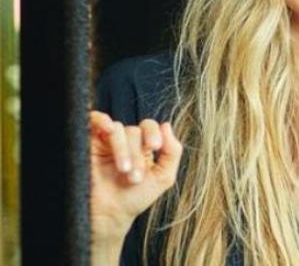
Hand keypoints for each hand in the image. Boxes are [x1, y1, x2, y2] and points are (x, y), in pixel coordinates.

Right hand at [89, 110, 182, 242]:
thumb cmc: (134, 199)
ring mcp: (106, 141)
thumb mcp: (163, 177)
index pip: (149, 126)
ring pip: (117, 130)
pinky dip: (101, 120)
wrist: (108, 216)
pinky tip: (107, 129)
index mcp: (143, 146)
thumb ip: (172, 152)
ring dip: (123, 149)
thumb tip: (166, 126)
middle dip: (136, 154)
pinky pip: (94, 121)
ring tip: (123, 171)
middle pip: (134, 132)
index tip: (155, 146)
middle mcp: (125, 141)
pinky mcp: (88, 144)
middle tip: (135, 177)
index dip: (153, 132)